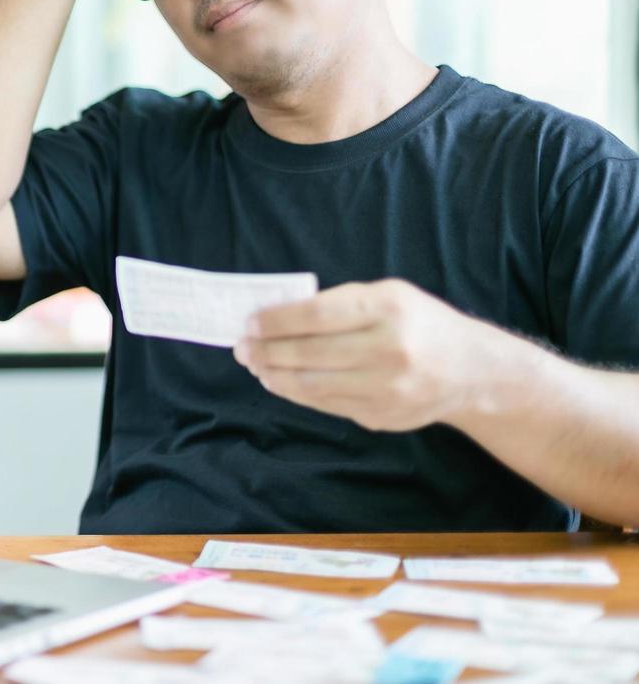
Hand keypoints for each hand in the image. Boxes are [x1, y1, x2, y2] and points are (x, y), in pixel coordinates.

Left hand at [232, 279, 507, 431]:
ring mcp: (386, 389)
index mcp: (388, 309)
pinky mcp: (381, 416)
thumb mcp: (388, 296)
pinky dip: (296, 392)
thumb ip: (338, 303)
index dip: (276, 321)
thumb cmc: (419, 323)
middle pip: (309, 353)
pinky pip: (326, 404)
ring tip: (254, 365)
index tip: (249, 322)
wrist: (472, 372)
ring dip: (274, 375)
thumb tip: (276, 316)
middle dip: (266, 351)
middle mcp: (389, 349)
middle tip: (240, 347)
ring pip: (312, 385)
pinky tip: (280, 381)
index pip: (317, 315)